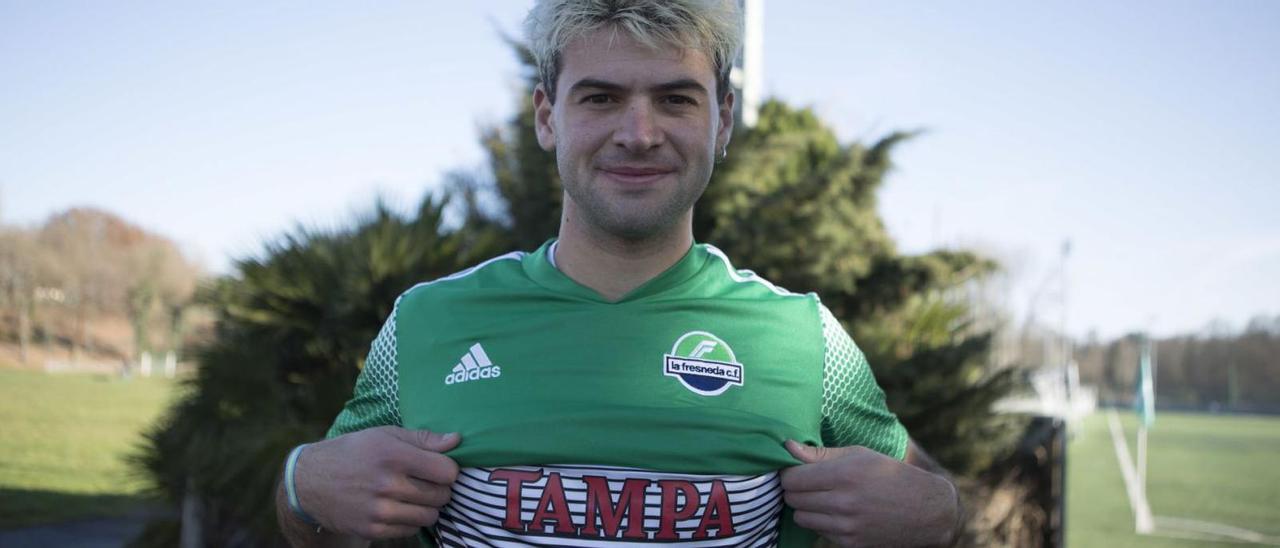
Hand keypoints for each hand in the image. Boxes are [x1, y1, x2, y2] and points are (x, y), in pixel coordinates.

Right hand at [294, 426, 460, 538]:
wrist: (311, 482)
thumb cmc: (354, 452)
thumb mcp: (385, 435)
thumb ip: (423, 439)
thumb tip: (457, 440)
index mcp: (393, 455)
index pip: (446, 471)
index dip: (448, 469)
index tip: (439, 468)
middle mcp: (387, 484)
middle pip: (441, 495)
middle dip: (440, 489)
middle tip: (426, 482)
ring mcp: (379, 510)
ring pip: (429, 516)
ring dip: (427, 506)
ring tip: (413, 495)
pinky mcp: (372, 529)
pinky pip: (411, 530)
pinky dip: (410, 520)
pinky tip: (398, 507)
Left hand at [781, 440, 957, 546]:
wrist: (927, 511)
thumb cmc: (891, 475)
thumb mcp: (860, 455)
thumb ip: (820, 453)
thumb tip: (787, 446)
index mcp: (844, 475)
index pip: (792, 478)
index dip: (788, 473)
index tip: (795, 470)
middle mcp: (843, 502)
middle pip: (792, 498)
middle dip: (795, 490)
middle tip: (808, 483)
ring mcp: (847, 526)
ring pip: (801, 517)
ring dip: (806, 507)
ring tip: (822, 497)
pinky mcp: (851, 543)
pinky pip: (818, 531)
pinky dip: (821, 522)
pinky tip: (836, 512)